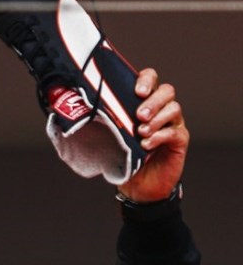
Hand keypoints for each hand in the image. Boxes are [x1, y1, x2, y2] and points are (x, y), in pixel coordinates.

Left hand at [117, 68, 188, 201]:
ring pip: (174, 108)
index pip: (150, 79)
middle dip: (153, 101)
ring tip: (141, 133)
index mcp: (144, 102)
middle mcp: (161, 109)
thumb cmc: (123, 156)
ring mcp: (173, 124)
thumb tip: (85, 108)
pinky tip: (147, 145)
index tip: (137, 91)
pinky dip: (160, 136)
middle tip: (139, 116)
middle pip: (167, 91)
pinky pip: (175, 131)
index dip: (146, 80)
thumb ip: (106, 120)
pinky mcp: (179, 140)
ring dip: (157, 119)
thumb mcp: (110, 135)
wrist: (139, 185)